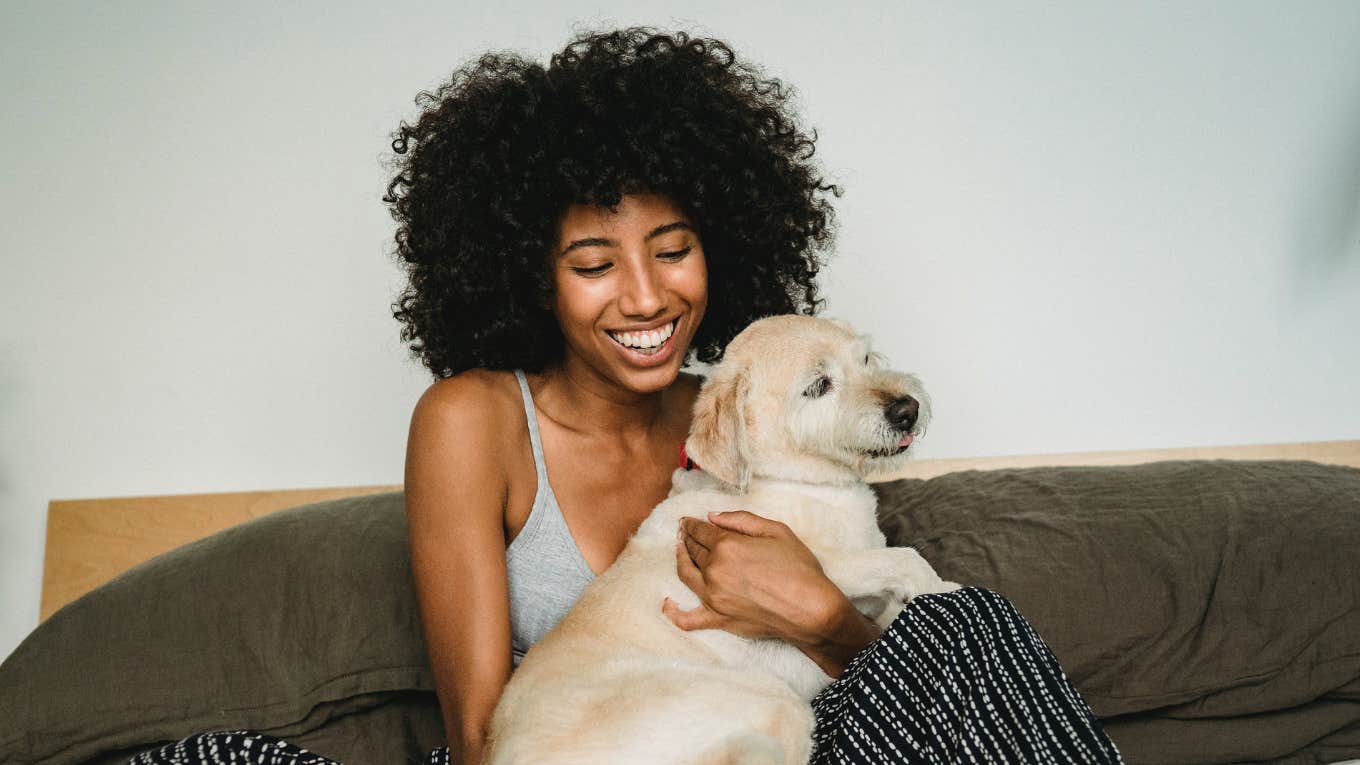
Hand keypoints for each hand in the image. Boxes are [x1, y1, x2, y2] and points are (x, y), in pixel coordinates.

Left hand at [661, 510, 844, 646]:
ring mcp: (713, 597)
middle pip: (693, 550)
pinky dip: (673, 612)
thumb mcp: (776, 531)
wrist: (811, 610)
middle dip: (686, 538)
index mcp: (727, 545)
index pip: (701, 531)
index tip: (687, 521)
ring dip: (680, 559)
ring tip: (680, 551)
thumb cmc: (799, 569)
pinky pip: (687, 619)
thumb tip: (712, 516)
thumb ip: (741, 520)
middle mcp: (714, 570)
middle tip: (683, 532)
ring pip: (686, 575)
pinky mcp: (718, 620)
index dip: (691, 524)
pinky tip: (667, 603)